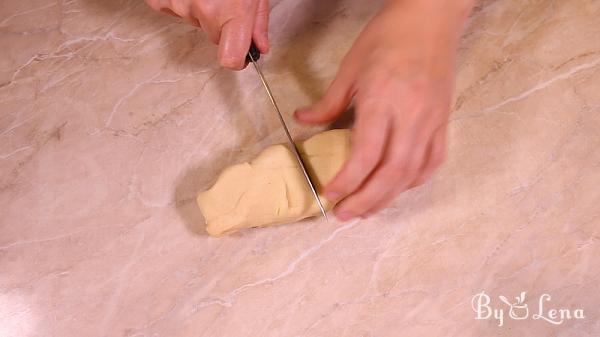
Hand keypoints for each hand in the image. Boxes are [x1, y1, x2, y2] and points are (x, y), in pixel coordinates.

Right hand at [145, 0, 269, 68]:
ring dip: (201, 6)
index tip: (241, 54)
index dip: (237, 59)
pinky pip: (174, 8)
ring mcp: (178, 4)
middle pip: (214, 36)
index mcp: (231, 12)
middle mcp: (203, 11)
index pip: (230, 58)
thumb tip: (259, 46)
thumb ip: (257, 20)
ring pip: (194, 20)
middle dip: (221, 21)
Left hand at [295, 0, 473, 219]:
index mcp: (383, 99)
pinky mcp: (444, 120)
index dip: (347, 181)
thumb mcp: (350, 66)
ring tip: (367, 209)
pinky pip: (433, 161)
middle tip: (345, 214)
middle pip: (391, 174)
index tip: (331, 193)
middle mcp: (411, 115)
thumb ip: (329, 101)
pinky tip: (397, 187)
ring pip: (413, 174)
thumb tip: (304, 120)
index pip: (366, 154)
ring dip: (388, 197)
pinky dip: (414, 180)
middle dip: (366, 201)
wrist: (431, 17)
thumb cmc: (389, 35)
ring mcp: (432, 120)